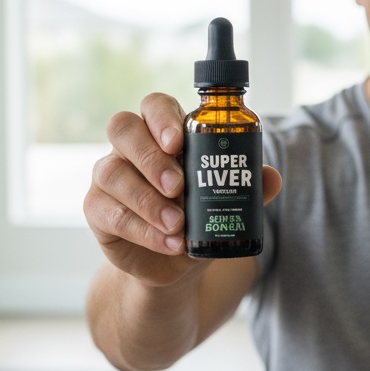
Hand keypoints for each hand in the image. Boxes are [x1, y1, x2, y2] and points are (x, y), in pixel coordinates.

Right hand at [83, 93, 281, 286]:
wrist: (174, 265)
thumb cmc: (201, 219)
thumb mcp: (227, 202)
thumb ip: (248, 186)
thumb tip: (272, 177)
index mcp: (162, 132)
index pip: (154, 105)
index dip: (163, 117)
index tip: (179, 140)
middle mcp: (130, 148)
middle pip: (123, 128)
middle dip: (151, 156)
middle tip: (179, 185)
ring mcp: (108, 176)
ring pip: (112, 172)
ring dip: (147, 199)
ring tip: (178, 224)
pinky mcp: (97, 210)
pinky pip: (110, 213)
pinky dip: (143, 229)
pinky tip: (170, 242)